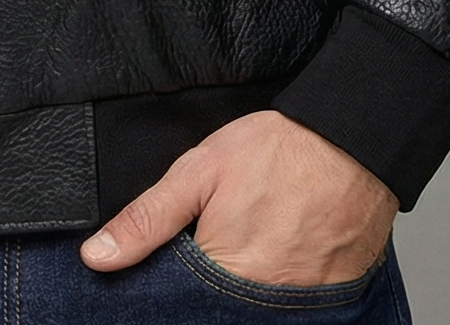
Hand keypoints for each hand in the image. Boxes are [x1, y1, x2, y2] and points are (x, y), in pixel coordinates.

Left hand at [79, 111, 396, 286]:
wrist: (352, 141)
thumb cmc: (278, 150)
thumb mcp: (199, 170)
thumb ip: (148, 217)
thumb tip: (97, 256)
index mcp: (225, 272)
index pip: (179, 306)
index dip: (168, 291)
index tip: (171, 271)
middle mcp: (264, 300)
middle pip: (217, 311)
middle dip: (205, 291)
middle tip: (219, 241)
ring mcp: (299, 304)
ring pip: (252, 311)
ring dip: (241, 291)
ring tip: (248, 244)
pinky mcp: (330, 300)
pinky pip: (290, 308)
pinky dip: (276, 290)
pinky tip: (275, 254)